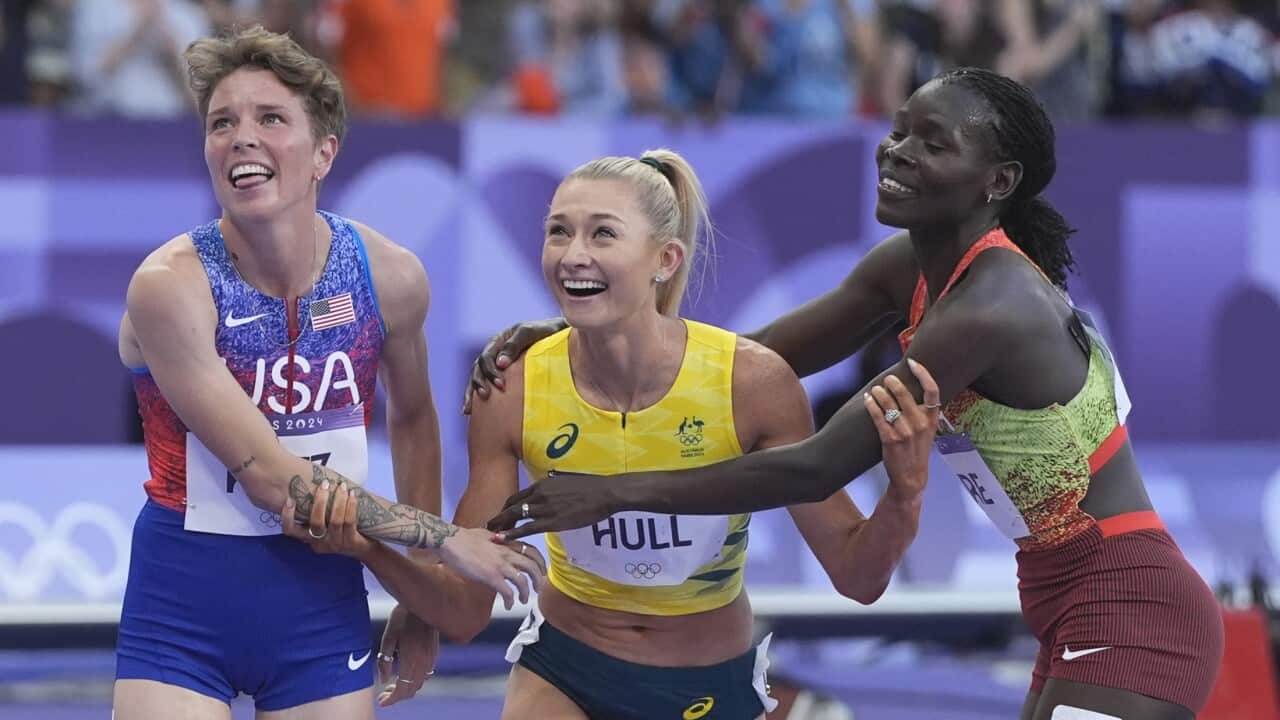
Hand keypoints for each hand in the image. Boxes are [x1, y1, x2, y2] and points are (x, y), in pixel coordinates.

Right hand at [282, 480, 376, 559]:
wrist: (366, 547)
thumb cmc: (343, 530)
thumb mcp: (327, 524)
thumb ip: (319, 511)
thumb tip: (315, 484)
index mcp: (310, 538)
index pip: (291, 531)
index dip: (287, 516)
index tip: (290, 499)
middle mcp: (321, 543)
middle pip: (315, 523)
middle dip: (319, 501)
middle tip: (324, 484)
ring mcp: (336, 544)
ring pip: (335, 521)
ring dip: (338, 500)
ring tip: (342, 486)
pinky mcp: (351, 543)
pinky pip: (349, 522)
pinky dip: (350, 506)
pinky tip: (352, 495)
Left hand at [375, 606, 438, 706]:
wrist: (424, 600)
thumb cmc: (402, 616)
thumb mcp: (388, 637)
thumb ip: (384, 660)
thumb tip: (383, 679)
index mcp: (410, 661)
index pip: (402, 690)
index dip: (391, 699)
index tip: (381, 700)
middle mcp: (424, 663)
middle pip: (412, 690)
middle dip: (397, 696)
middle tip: (384, 694)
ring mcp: (431, 658)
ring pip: (420, 683)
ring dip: (407, 688)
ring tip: (393, 685)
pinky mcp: (435, 653)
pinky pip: (426, 674)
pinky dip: (415, 679)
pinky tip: (406, 672)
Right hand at [438, 528, 545, 608]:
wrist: (450, 540)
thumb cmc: (463, 537)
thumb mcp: (486, 534)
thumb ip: (496, 540)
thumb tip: (499, 541)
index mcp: (506, 544)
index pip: (531, 551)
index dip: (540, 562)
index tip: (541, 571)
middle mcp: (507, 554)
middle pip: (532, 566)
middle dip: (539, 579)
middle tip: (538, 588)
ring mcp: (500, 565)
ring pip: (523, 580)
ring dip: (526, 592)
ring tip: (524, 600)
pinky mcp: (491, 576)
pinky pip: (507, 591)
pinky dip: (511, 600)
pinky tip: (509, 605)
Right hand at [463, 317, 567, 413]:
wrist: (558, 336)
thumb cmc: (546, 333)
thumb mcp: (530, 333)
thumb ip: (514, 345)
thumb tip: (500, 364)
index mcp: (498, 342)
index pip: (486, 357)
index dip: (490, 371)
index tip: (501, 385)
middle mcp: (494, 354)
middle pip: (477, 369)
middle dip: (479, 383)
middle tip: (486, 396)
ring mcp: (496, 365)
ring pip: (476, 378)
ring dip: (472, 393)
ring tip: (470, 409)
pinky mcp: (501, 377)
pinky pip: (485, 386)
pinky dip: (475, 398)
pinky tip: (469, 412)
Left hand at [487, 472, 617, 540]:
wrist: (604, 493)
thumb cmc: (591, 487)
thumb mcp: (567, 481)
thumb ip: (555, 486)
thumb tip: (552, 485)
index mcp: (543, 484)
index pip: (518, 497)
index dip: (507, 507)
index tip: (502, 515)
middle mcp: (539, 494)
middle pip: (511, 506)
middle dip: (499, 517)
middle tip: (490, 526)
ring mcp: (544, 507)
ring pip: (515, 517)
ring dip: (501, 526)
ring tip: (492, 535)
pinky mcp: (552, 521)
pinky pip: (526, 529)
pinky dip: (511, 534)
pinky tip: (502, 540)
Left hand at [864, 358, 940, 503]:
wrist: (911, 477)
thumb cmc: (917, 449)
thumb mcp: (928, 430)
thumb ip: (922, 411)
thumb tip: (908, 388)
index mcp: (932, 419)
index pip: (932, 390)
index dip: (923, 373)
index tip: (912, 363)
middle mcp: (920, 423)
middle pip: (905, 393)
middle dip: (892, 382)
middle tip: (887, 380)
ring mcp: (904, 431)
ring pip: (888, 403)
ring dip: (879, 393)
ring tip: (875, 390)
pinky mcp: (890, 439)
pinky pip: (878, 416)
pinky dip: (871, 405)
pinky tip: (867, 400)